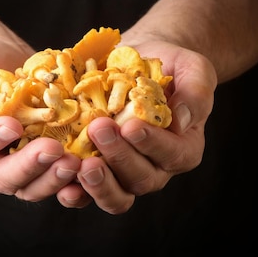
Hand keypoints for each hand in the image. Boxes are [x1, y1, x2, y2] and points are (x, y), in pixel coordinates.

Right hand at [0, 38, 82, 201]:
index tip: (11, 125)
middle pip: (2, 177)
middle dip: (28, 166)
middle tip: (54, 149)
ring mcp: (12, 167)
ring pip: (31, 186)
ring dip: (53, 178)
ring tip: (75, 161)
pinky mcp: (39, 164)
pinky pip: (54, 180)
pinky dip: (72, 181)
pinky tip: (90, 170)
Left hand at [56, 41, 216, 213]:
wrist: (137, 61)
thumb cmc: (170, 65)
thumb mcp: (192, 69)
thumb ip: (196, 91)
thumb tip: (182, 119)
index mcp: (183, 149)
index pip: (172, 155)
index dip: (152, 144)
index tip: (131, 126)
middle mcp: (155, 169)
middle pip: (140, 179)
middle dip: (119, 157)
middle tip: (98, 130)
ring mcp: (123, 174)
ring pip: (115, 195)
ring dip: (97, 183)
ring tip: (80, 163)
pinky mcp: (97, 171)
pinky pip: (86, 192)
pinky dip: (74, 190)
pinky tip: (61, 180)